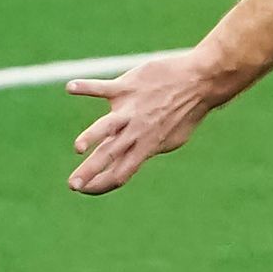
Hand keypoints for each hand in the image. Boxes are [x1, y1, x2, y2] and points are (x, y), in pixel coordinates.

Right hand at [67, 50, 227, 193]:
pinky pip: (104, 87)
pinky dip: (87, 87)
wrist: (200, 82)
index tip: (83, 189)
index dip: (100, 186)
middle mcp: (136, 132)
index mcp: (145, 147)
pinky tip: (72, 88)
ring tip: (79, 147)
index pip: (120, 174)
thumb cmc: (185, 112)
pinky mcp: (127, 87)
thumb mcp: (171, 139)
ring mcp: (130, 109)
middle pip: (109, 156)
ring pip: (107, 126)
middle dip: (90, 172)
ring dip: (92, 136)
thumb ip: (148, 149)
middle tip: (72, 185)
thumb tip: (131, 159)